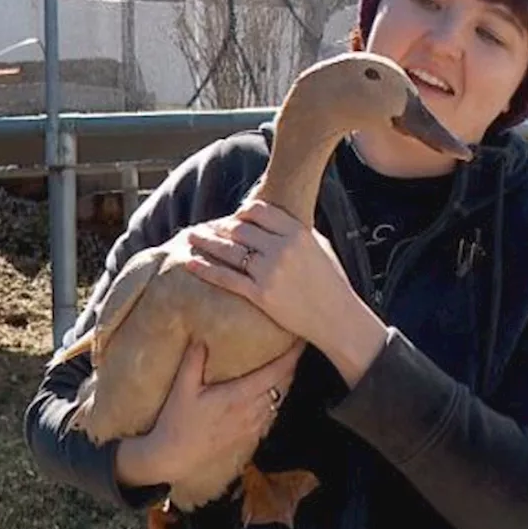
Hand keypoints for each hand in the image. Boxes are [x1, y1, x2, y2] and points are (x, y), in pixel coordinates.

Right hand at [116, 338, 303, 487]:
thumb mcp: (182, 389)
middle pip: (283, 386)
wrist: (175, 458)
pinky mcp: (250, 438)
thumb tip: (201, 339)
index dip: (291, 357)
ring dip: (284, 383)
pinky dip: (275, 400)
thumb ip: (193, 362)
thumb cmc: (177, 423)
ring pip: (279, 401)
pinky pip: (271, 415)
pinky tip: (269, 394)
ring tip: (284, 367)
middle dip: (291, 366)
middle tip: (293, 348)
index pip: (275, 374)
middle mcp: (252, 412)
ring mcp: (253, 427)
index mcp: (239, 397)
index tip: (300, 342)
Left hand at [184, 200, 354, 348]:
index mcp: (297, 232)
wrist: (337, 318)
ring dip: (205, 242)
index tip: (231, 217)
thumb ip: (297, 231)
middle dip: (218, 227)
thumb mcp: (320, 246)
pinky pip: (227, 278)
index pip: (259, 210)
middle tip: (204, 228)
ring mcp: (270, 271)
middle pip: (240, 228)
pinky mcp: (261, 295)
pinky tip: (190, 264)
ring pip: (229, 250)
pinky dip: (205, 269)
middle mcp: (282, 248)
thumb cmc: (331, 282)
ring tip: (190, 237)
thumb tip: (274, 219)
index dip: (241, 212)